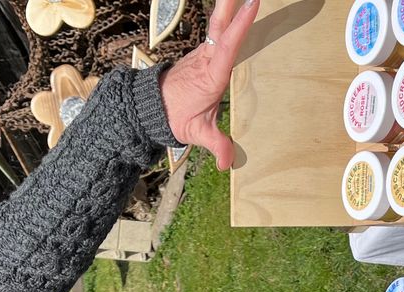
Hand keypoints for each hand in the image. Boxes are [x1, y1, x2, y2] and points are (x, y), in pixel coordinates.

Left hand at [157, 0, 259, 169]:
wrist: (152, 108)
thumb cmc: (176, 117)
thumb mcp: (196, 132)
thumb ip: (216, 145)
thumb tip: (227, 164)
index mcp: (211, 74)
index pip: (228, 45)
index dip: (240, 25)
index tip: (252, 3)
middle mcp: (208, 58)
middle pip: (220, 24)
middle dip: (231, 3)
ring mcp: (204, 53)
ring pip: (219, 22)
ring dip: (230, 4)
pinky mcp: (204, 53)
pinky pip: (219, 29)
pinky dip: (228, 13)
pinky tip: (236, 4)